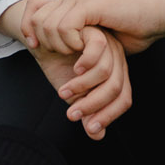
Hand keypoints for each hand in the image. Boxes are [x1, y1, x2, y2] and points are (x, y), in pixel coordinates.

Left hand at [21, 0, 164, 57]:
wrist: (154, 18)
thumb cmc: (130, 30)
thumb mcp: (94, 37)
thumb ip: (76, 38)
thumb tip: (55, 52)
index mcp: (70, 2)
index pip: (32, 7)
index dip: (27, 28)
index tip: (35, 48)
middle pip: (35, 18)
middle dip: (42, 41)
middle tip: (60, 55)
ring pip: (48, 24)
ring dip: (59, 45)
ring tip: (74, 53)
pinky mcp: (90, 5)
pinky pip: (66, 26)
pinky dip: (70, 42)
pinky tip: (82, 48)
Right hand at [29, 25, 132, 139]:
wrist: (41, 40)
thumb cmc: (60, 65)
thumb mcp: (72, 93)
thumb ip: (85, 111)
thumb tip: (98, 135)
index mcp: (115, 73)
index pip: (123, 99)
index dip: (108, 116)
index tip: (89, 129)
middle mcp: (116, 59)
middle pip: (115, 88)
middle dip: (91, 106)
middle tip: (71, 114)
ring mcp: (108, 43)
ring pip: (105, 71)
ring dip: (81, 86)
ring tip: (62, 93)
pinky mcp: (95, 29)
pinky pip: (97, 48)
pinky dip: (84, 63)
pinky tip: (72, 69)